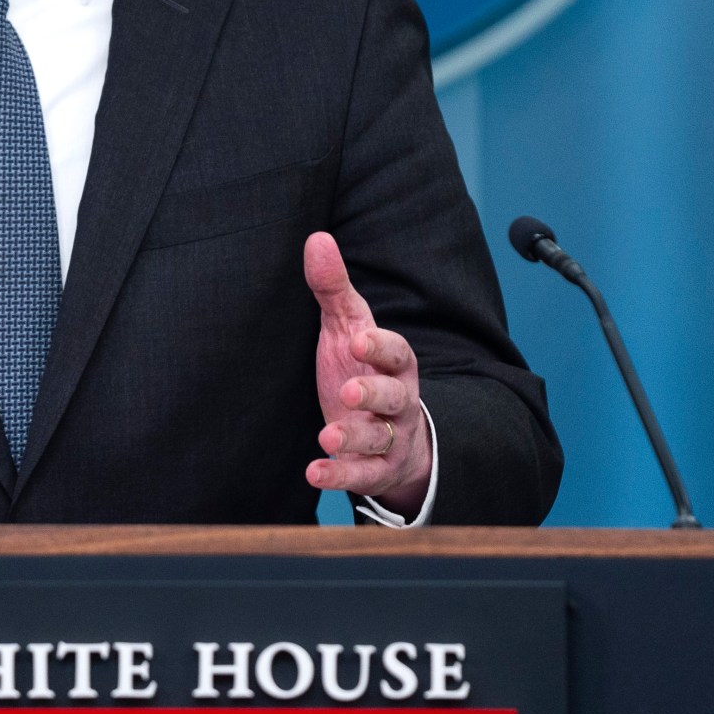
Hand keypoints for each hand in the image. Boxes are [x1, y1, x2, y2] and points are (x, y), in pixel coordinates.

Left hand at [304, 232, 430, 512]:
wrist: (390, 433)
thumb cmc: (363, 370)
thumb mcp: (347, 330)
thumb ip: (333, 289)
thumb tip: (317, 238)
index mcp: (394, 364)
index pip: (397, 352)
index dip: (380, 346)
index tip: (358, 338)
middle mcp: (398, 401)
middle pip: (396, 397)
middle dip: (373, 393)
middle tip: (348, 391)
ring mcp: (390, 437)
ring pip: (381, 439)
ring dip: (356, 438)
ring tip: (329, 436)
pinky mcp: (376, 470)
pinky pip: (363, 475)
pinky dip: (340, 475)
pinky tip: (314, 471)